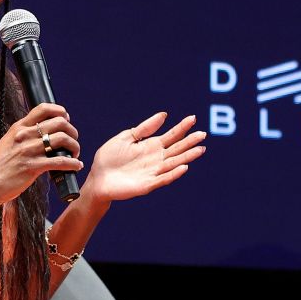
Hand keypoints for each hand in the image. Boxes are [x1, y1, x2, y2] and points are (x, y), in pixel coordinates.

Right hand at [0, 103, 83, 215]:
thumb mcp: (9, 143)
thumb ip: (24, 136)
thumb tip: (43, 134)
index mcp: (19, 128)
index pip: (43, 108)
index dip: (60, 111)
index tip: (66, 120)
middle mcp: (24, 136)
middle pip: (58, 123)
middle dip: (72, 131)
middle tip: (73, 141)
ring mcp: (28, 151)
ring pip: (62, 140)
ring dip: (74, 146)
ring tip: (75, 154)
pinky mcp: (32, 167)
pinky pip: (60, 162)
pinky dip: (73, 163)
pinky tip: (76, 166)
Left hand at [81, 112, 206, 204]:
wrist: (97, 179)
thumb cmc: (109, 158)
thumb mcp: (126, 137)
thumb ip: (145, 128)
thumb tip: (164, 115)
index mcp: (151, 146)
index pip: (171, 135)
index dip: (182, 127)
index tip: (193, 118)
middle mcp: (156, 159)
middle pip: (177, 149)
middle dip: (190, 142)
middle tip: (203, 134)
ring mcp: (153, 172)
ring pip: (174, 163)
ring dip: (187, 157)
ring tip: (200, 149)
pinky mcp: (148, 184)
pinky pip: (163, 178)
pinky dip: (174, 173)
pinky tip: (184, 167)